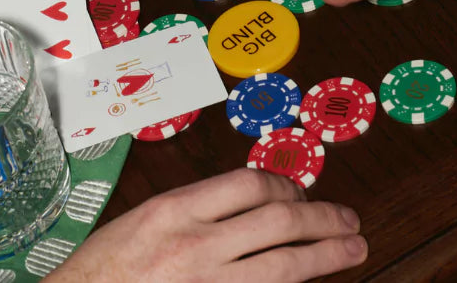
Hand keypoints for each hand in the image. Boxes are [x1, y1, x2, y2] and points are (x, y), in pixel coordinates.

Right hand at [47, 168, 366, 282]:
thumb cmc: (103, 271)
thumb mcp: (144, 221)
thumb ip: (196, 210)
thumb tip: (252, 204)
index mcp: (175, 211)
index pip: (252, 185)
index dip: (288, 187)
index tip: (302, 196)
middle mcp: (194, 247)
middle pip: (279, 223)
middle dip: (323, 219)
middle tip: (350, 220)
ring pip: (284, 267)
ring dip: (326, 255)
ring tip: (353, 248)